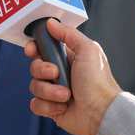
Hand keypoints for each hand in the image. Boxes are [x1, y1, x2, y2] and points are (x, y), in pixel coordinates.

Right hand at [24, 18, 121, 134]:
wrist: (102, 111)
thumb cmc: (98, 80)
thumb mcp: (88, 49)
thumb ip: (69, 34)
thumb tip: (51, 23)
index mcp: (65, 57)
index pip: (41, 48)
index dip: (33, 48)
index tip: (32, 50)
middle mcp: (58, 73)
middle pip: (34, 66)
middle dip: (43, 70)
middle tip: (56, 73)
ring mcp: (53, 91)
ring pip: (34, 86)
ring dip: (49, 91)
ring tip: (66, 95)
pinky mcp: (51, 108)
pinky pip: (36, 104)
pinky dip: (47, 106)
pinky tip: (62, 106)